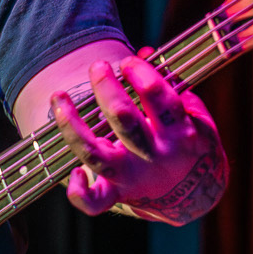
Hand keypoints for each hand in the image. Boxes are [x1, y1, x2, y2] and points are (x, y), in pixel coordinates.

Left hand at [50, 49, 226, 223]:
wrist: (194, 196)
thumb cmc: (186, 142)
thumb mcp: (192, 113)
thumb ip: (170, 83)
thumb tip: (143, 51)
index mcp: (181, 133)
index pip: (162, 101)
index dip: (143, 76)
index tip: (128, 61)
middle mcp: (155, 157)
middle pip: (125, 121)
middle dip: (107, 89)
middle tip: (98, 66)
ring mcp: (133, 178)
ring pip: (96, 155)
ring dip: (72, 125)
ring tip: (58, 97)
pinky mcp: (117, 195)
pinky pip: (93, 203)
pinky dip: (79, 191)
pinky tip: (72, 172)